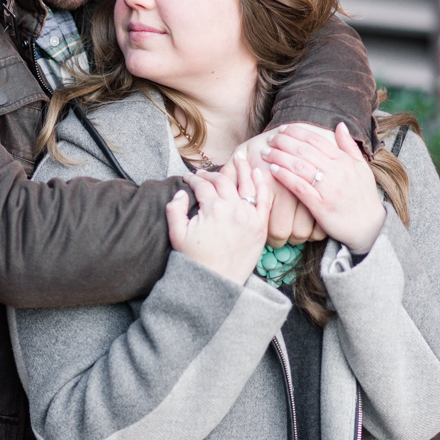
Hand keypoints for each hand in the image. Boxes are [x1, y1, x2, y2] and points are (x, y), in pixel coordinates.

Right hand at [167, 156, 270, 284]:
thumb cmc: (195, 260)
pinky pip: (264, 200)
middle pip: (223, 181)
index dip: (193, 179)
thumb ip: (175, 209)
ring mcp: (249, 217)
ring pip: (247, 184)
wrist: (215, 283)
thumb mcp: (177, 234)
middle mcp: (234, 209)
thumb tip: (181, 193)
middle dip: (211, 175)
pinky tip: (259, 173)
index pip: (202, 185)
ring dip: (243, 167)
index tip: (188, 178)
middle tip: (204, 174)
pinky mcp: (260, 226)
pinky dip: (262, 184)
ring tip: (240, 156)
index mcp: (213, 209)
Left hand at [223, 127, 330, 246]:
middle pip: (286, 234)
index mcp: (266, 185)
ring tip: (290, 229)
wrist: (298, 129)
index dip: (264, 235)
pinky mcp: (322, 194)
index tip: (262, 232)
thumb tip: (205, 184)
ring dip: (298, 235)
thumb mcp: (240, 154)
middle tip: (276, 235)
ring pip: (305, 232)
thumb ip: (226, 174)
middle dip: (281, 239)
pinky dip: (315, 230)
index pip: (266, 226)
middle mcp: (287, 190)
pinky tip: (306, 224)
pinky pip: (320, 226)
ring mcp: (308, 193)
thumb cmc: (264, 145)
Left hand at [260, 122, 385, 253]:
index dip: (297, 132)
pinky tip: (272, 171)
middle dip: (284, 142)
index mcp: (344, 160)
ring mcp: (328, 188)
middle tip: (270, 139)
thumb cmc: (364, 196)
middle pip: (304, 150)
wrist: (370, 226)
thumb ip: (349, 146)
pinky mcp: (320, 205)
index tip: (283, 129)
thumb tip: (340, 124)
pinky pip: (299, 187)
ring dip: (279, 157)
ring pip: (299, 166)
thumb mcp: (362, 167)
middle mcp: (336, 171)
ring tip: (266, 153)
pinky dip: (285, 177)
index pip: (316, 139)